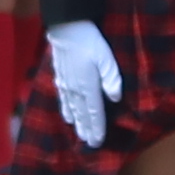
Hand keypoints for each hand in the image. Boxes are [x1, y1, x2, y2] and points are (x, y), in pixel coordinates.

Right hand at [47, 18, 122, 139]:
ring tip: (80, 135)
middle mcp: (75, 90)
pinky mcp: (60, 78)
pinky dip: (66, 111)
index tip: (98, 142)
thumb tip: (115, 98)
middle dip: (87, 130)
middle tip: (90, 144)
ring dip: (77, 123)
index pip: (94, 112)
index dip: (97, 128)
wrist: (66, 29)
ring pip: (72, 109)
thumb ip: (111, 78)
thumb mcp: (106, 58)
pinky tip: (67, 116)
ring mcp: (65, 84)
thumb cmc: (90, 41)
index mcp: (88, 86)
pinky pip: (63, 100)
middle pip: (82, 114)